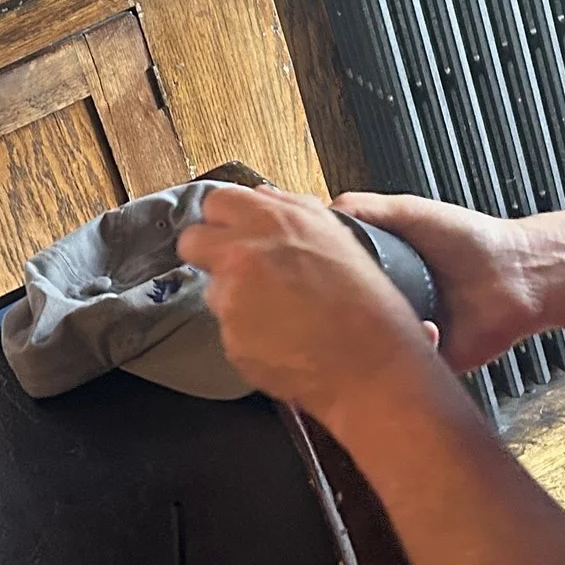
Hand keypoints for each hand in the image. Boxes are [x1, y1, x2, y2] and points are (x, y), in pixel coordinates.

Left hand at [176, 184, 441, 423]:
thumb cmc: (366, 307)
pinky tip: (280, 336)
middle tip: (238, 269)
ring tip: (279, 312)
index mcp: (272, 221)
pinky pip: (227, 330)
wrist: (372, 366)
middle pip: (192, 242)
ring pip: (212, 290)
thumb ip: (292, 210)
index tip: (232, 231)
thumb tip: (262, 198)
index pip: (216, 202)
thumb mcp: (337, 237)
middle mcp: (243, 254)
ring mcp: (232, 299)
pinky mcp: (230, 339)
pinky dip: (247, 334)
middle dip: (209, 253)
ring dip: (234, 298)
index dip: (224, 219)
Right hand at [333, 191, 547, 372]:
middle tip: (342, 306)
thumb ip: (363, 209)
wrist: (517, 273)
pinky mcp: (429, 358)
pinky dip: (416, 345)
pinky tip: (431, 325)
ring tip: (392, 314)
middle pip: (348, 317)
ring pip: (373, 345)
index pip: (336, 282)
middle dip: (345, 313)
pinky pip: (407, 365)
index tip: (311, 279)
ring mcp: (409, 331)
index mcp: (380, 271)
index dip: (322, 282)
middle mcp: (391, 302)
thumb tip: (317, 213)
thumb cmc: (472, 240)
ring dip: (379, 334)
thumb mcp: (408, 212)